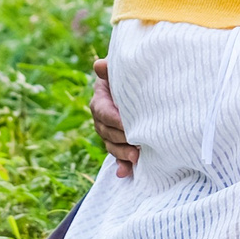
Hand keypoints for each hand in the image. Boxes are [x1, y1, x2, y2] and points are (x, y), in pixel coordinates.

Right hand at [89, 57, 138, 178]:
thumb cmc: (130, 76)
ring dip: (123, 154)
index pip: (103, 112)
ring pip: (112, 145)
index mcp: (100, 100)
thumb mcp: (120, 71)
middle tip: (138, 144)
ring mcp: (109, 132)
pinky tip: (125, 173)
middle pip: (107, 132)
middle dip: (122, 139)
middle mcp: (101, 118)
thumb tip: (99, 65)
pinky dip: (121, 166)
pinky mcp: (119, 142)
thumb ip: (110, 70)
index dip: (115, 120)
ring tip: (137, 158)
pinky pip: (117, 156)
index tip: (128, 125)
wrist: (140, 87)